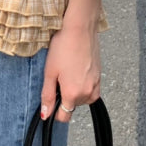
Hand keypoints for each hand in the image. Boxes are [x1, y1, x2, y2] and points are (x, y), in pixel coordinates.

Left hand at [40, 0, 103, 122]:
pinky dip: (83, 85)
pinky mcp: (100, 77)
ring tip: (67, 72)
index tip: (50, 98)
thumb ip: (47, 96)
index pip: (63, 116)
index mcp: (73, 94)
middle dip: (64, 97)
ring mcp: (96, 85)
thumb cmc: (63, 47)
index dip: (54, 110)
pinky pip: (90, 90)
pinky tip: (76, 70)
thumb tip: (45, 114)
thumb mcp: (49, 72)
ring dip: (74, 91)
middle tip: (58, 77)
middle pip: (72, 107)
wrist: (80, 29)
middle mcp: (87, 93)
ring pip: (82, 99)